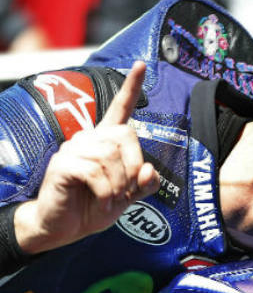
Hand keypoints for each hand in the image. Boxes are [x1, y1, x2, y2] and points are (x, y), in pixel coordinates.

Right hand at [14, 61, 159, 253]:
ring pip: (110, 156)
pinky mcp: (62, 165)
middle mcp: (89, 139)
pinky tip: (103, 202)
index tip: (143, 65)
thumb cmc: (95, 207)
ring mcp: (73, 149)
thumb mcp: (128, 196)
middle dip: (133, 166)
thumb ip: (144, 183)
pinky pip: (94, 171)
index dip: (132, 88)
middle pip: (125, 136)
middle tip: (127, 190)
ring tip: (112, 200)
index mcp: (106, 142)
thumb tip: (150, 169)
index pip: (120, 109)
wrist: (65, 227)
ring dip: (119, 184)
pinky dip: (106, 191)